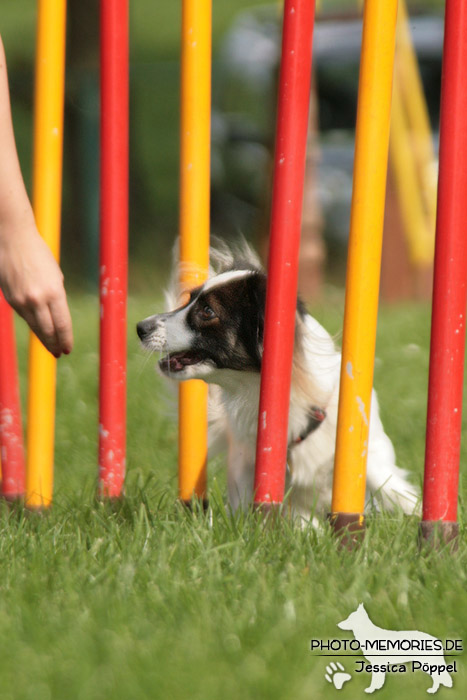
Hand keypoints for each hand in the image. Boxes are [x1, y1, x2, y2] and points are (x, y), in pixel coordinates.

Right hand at [0, 213, 72, 356]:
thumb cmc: (38, 255)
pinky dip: (33, 324)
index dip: (66, 339)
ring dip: (43, 339)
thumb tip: (57, 316)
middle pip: (48, 330)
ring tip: (50, 347)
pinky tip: (38, 330)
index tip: (68, 349)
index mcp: (54, 292)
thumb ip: (57, 297)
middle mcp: (38, 299)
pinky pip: (24, 317)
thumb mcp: (55, 276)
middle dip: (54, 344)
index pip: (62, 324)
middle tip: (59, 353)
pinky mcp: (11, 300)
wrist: (12, 240)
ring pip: (35, 327)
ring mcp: (22, 301)